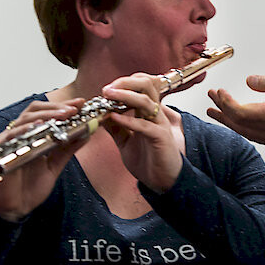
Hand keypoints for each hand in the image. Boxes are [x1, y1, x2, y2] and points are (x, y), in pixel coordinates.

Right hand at [0, 99, 87, 221]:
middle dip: (55, 108)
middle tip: (73, 109)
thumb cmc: (30, 186)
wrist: (13, 209)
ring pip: (23, 121)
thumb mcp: (55, 165)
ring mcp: (7, 143)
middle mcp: (19, 135)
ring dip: (44, 116)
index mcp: (32, 135)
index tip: (81, 103)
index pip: (46, 112)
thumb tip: (88, 132)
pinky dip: (23, 131)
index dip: (62, 105)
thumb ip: (68, 149)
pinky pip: (8, 138)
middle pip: (34, 111)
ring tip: (62, 116)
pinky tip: (37, 128)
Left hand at [101, 73, 182, 191]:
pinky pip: (145, 125)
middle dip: (125, 83)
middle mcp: (156, 114)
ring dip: (125, 96)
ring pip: (146, 101)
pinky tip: (114, 117)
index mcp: (149, 112)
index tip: (106, 89)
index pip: (141, 86)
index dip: (124, 83)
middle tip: (107, 88)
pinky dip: (128, 120)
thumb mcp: (125, 141)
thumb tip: (101, 115)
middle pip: (146, 85)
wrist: (163, 181)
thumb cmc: (149, 161)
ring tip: (108, 95)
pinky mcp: (161, 138)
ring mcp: (160, 124)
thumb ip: (116, 128)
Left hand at [207, 75, 264, 153]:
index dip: (225, 102)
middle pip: (237, 123)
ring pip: (244, 132)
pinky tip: (239, 124)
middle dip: (221, 110)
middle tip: (211, 98)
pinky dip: (241, 129)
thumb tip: (249, 80)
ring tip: (216, 112)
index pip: (239, 111)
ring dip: (228, 121)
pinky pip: (254, 137)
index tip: (218, 91)